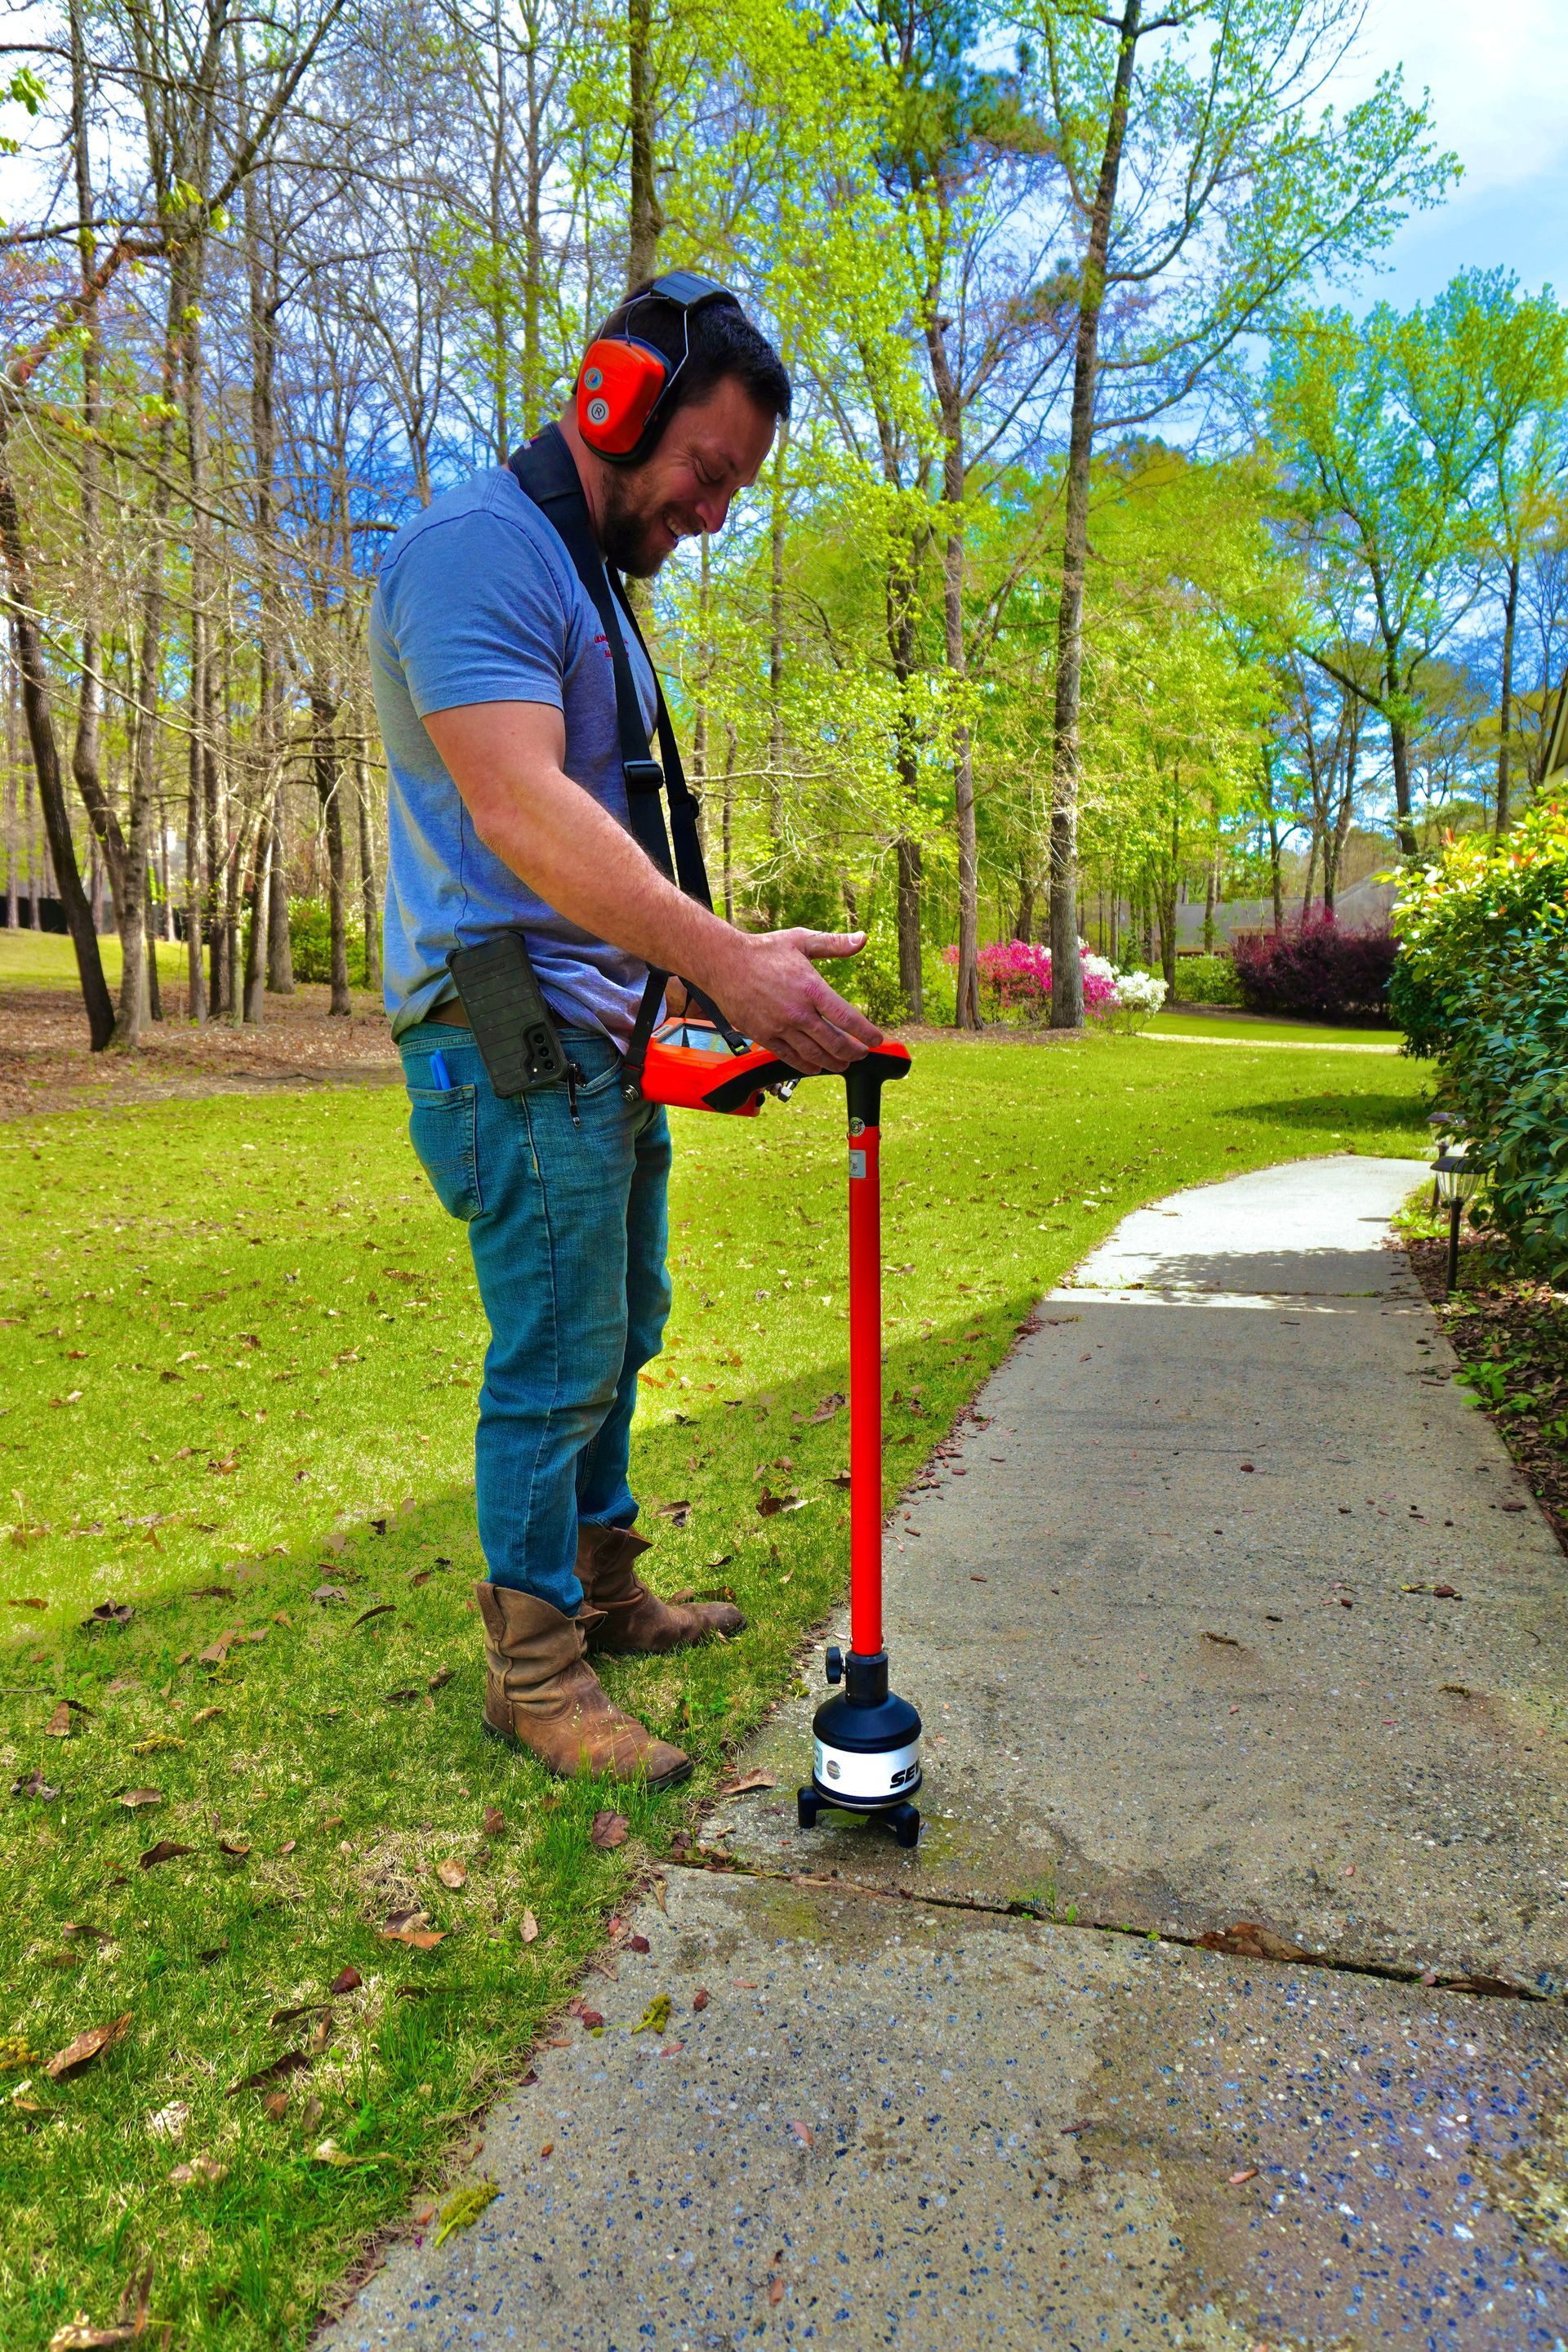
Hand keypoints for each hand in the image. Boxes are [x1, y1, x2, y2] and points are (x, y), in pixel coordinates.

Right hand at [705, 928, 883, 1072]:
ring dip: (832, 1062)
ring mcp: (780, 1027)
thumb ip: (834, 944)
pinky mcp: (764, 1036)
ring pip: (814, 1055)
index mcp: (811, 988)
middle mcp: (798, 1012)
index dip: (865, 1032)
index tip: (876, 1040)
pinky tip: (816, 1067)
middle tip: (862, 1054)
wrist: (723, 963)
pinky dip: (806, 1066)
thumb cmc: (763, 950)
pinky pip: (789, 1057)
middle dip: (853, 1051)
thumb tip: (863, 939)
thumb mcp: (801, 940)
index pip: (847, 1017)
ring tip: (843, 1064)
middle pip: (834, 1042)